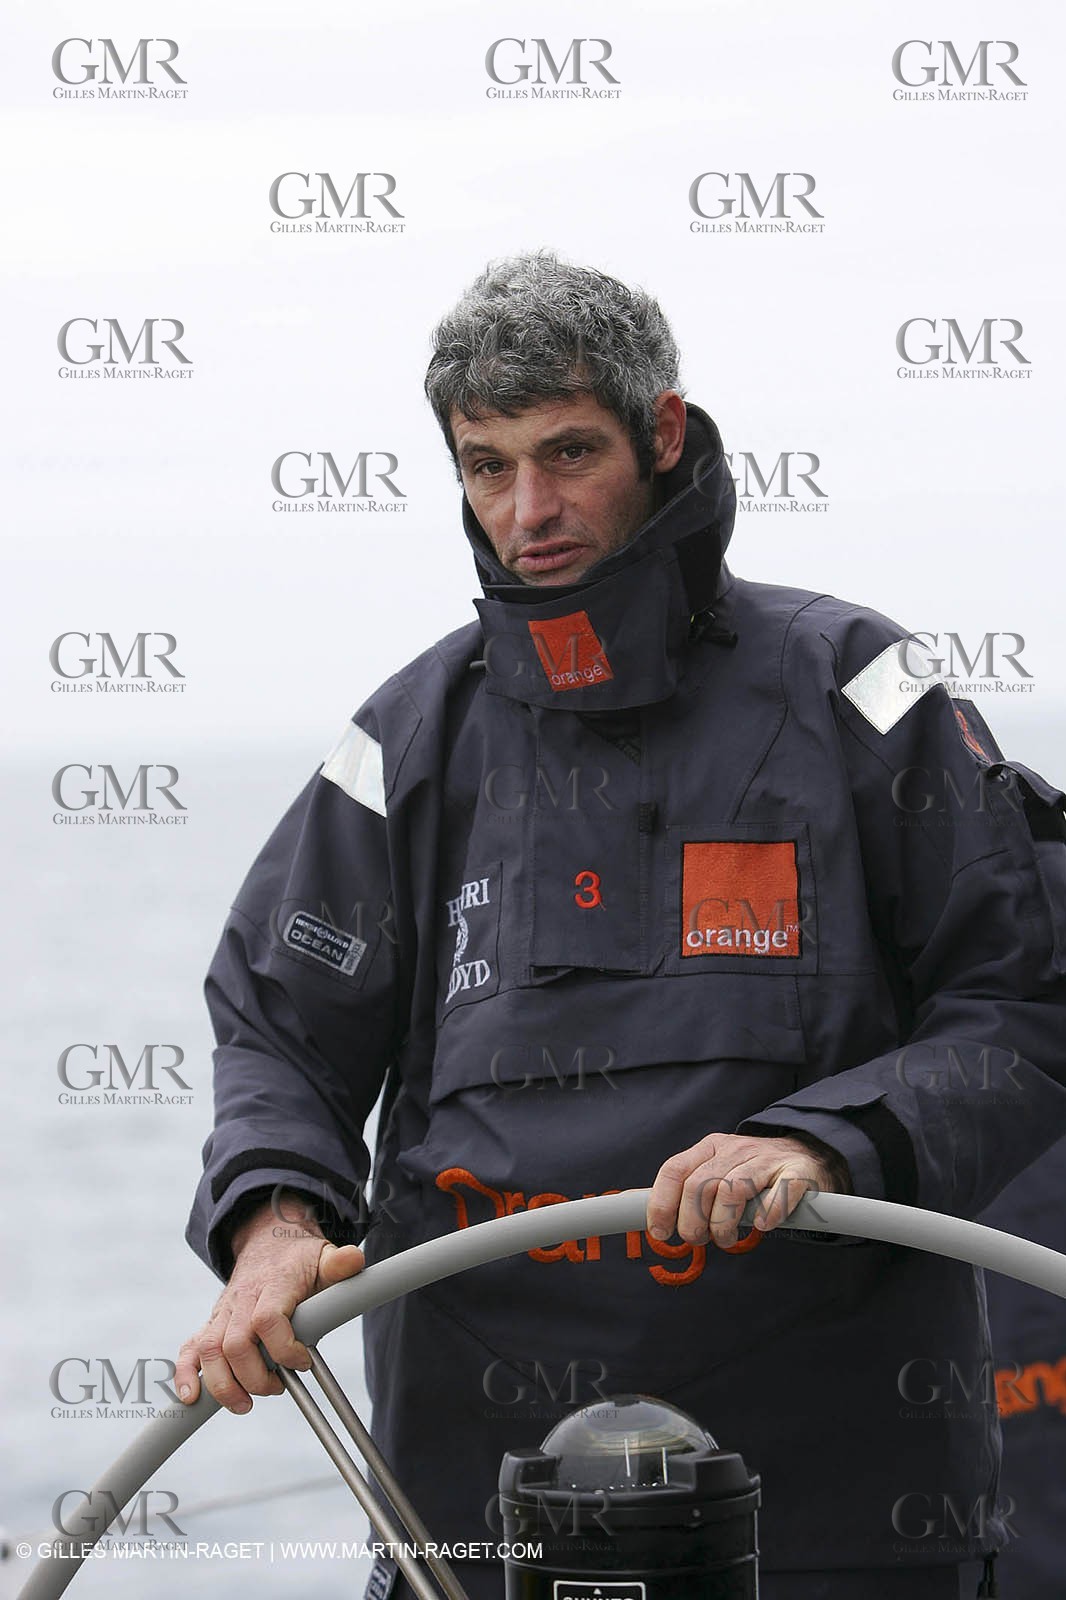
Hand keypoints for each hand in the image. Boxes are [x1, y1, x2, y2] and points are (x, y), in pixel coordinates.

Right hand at [175, 1192, 364, 1413]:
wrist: (268, 1241)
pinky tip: (191, 1397)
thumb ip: (339, 1263)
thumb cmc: (299, 1258)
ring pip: (210, 1351)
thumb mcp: (324, 1256)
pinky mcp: (211, 1324)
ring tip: (245, 1404)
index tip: (303, 1362)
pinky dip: (186, 1374)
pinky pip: (190, 1349)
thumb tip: (354, 1261)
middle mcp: (242, 1300)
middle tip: (278, 1387)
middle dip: (254, 1377)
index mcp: (273, 1285)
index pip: (268, 1320)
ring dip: (223, 1385)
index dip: (283, 1348)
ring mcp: (224, 1312)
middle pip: (235, 1343)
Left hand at [647, 1132, 850, 1249]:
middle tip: (700, 1240)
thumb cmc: (753, 1172)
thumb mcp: (716, 1170)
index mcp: (710, 1148)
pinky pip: (778, 1194)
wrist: (809, 1155)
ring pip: (733, 1191)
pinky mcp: (797, 1173)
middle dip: (693, 1222)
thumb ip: (682, 1188)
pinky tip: (762, 1225)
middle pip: (700, 1185)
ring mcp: (767, 1159)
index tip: (659, 1232)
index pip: (674, 1170)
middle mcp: (736, 1149)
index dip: (661, 1204)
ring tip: (727, 1238)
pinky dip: (768, 1214)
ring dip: (724, 1225)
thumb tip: (636, 1206)